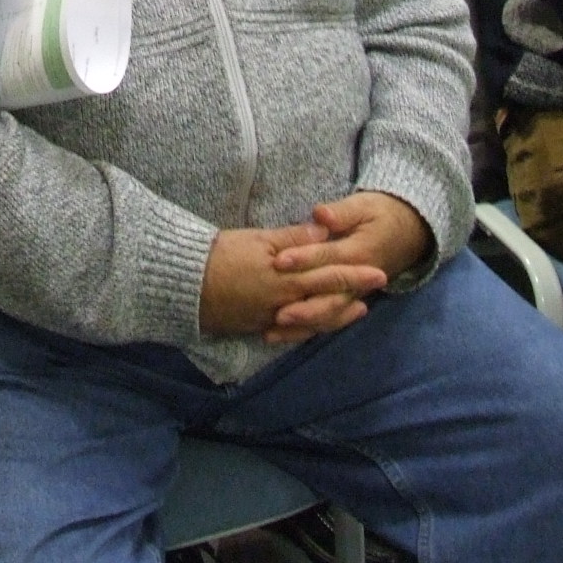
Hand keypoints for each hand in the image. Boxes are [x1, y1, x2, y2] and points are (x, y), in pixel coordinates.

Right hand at [198, 212, 401, 342]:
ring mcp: (270, 319)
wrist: (183, 285)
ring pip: (312, 321)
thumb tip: (324, 232)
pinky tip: (315, 322)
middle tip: (374, 293)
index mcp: (287, 280)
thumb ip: (293, 238)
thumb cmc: (220, 255)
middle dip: (351, 298)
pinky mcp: (257, 326)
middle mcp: (283, 305)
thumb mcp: (257, 240)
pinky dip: (309, 327)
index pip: (329, 278)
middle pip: (326, 304)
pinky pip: (291, 330)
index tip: (379, 273)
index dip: (355, 276)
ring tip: (354, 310)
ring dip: (335, 316)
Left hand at [266, 192, 431, 333]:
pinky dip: (308, 329)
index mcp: (359, 253)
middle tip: (278, 314)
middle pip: (331, 298)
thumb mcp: (364, 206)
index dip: (304, 259)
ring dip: (304, 325)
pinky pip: (329, 319)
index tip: (278, 261)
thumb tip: (321, 214)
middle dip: (305, 308)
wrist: (407, 233)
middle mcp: (358, 281)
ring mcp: (353, 294)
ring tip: (275, 331)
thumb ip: (342, 213)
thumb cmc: (379, 215)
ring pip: (329, 315)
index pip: (328, 258)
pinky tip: (284, 334)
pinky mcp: (348, 301)